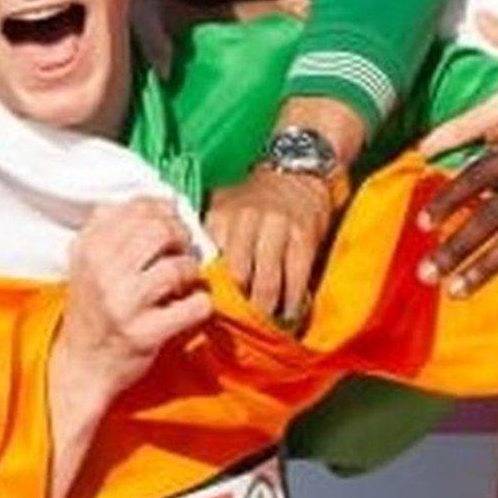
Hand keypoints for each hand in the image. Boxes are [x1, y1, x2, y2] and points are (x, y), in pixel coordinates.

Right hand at [53, 198, 210, 404]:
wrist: (82, 364)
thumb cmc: (93, 308)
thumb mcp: (89, 261)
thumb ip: (114, 226)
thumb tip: (162, 200)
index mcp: (89, 248)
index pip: (139, 208)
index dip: (165, 213)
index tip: (170, 228)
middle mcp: (102, 272)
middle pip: (161, 231)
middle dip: (182, 239)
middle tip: (183, 253)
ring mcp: (123, 304)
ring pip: (179, 266)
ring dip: (191, 273)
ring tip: (183, 282)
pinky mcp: (144, 334)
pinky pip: (194, 305)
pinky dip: (200, 304)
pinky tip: (188, 307)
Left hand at [205, 168, 336, 324]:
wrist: (296, 170)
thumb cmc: (254, 199)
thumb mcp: (223, 210)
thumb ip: (209, 240)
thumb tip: (194, 281)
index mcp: (220, 217)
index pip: (209, 263)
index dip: (209, 292)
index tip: (212, 314)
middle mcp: (245, 220)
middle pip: (236, 278)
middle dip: (237, 308)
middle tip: (239, 328)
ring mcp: (277, 228)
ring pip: (266, 283)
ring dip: (266, 311)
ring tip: (264, 328)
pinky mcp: (303, 236)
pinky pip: (295, 279)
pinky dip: (291, 302)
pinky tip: (288, 316)